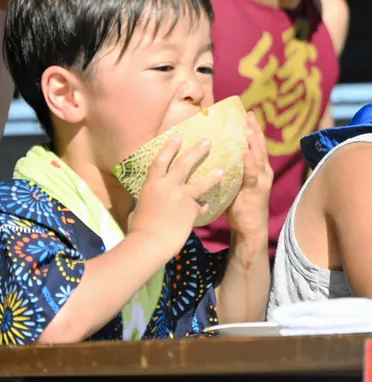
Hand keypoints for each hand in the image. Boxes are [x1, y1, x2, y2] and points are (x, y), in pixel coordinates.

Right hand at [128, 137, 224, 262]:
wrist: (149, 243)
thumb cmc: (138, 229)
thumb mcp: (140, 208)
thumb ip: (149, 199)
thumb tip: (150, 199)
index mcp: (151, 184)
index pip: (160, 160)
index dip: (170, 147)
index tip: (178, 137)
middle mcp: (167, 186)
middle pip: (184, 163)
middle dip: (197, 151)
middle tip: (208, 141)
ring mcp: (181, 196)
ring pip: (201, 182)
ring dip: (213, 176)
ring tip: (222, 171)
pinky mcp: (191, 208)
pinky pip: (201, 205)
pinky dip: (203, 205)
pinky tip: (208, 205)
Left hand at [225, 113, 272, 242]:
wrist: (249, 229)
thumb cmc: (239, 206)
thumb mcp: (235, 183)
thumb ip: (230, 170)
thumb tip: (212, 155)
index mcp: (258, 168)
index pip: (256, 145)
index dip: (253, 129)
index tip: (247, 114)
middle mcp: (263, 171)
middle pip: (260, 146)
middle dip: (255, 129)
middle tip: (249, 114)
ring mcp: (261, 180)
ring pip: (258, 157)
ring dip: (254, 142)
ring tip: (248, 129)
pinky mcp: (256, 190)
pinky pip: (252, 174)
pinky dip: (249, 163)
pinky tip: (245, 153)